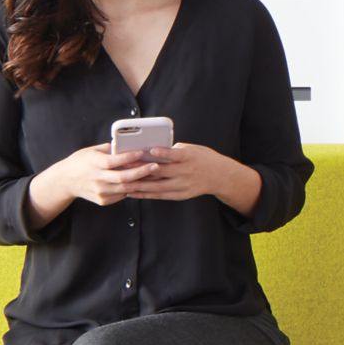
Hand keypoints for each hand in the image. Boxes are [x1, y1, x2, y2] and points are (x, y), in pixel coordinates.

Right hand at [29, 143, 143, 220]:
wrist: (66, 181)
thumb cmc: (81, 162)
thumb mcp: (92, 151)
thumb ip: (109, 149)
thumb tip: (128, 145)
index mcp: (94, 163)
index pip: (113, 161)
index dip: (128, 158)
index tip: (141, 152)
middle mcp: (97, 179)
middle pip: (122, 178)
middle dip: (141, 172)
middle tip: (155, 166)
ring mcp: (100, 192)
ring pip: (125, 189)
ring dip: (141, 182)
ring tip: (153, 175)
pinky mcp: (103, 200)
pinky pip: (121, 195)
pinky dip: (132, 189)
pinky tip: (141, 182)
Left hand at [121, 141, 260, 211]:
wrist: (220, 176)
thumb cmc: (202, 157)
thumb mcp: (191, 148)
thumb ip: (173, 151)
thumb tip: (151, 152)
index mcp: (189, 157)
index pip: (174, 154)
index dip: (162, 152)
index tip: (149, 150)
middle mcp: (186, 172)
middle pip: (160, 172)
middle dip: (140, 170)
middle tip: (124, 167)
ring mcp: (183, 185)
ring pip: (157, 186)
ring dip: (139, 185)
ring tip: (123, 183)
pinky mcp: (181, 195)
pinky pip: (161, 195)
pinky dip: (146, 194)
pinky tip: (134, 193)